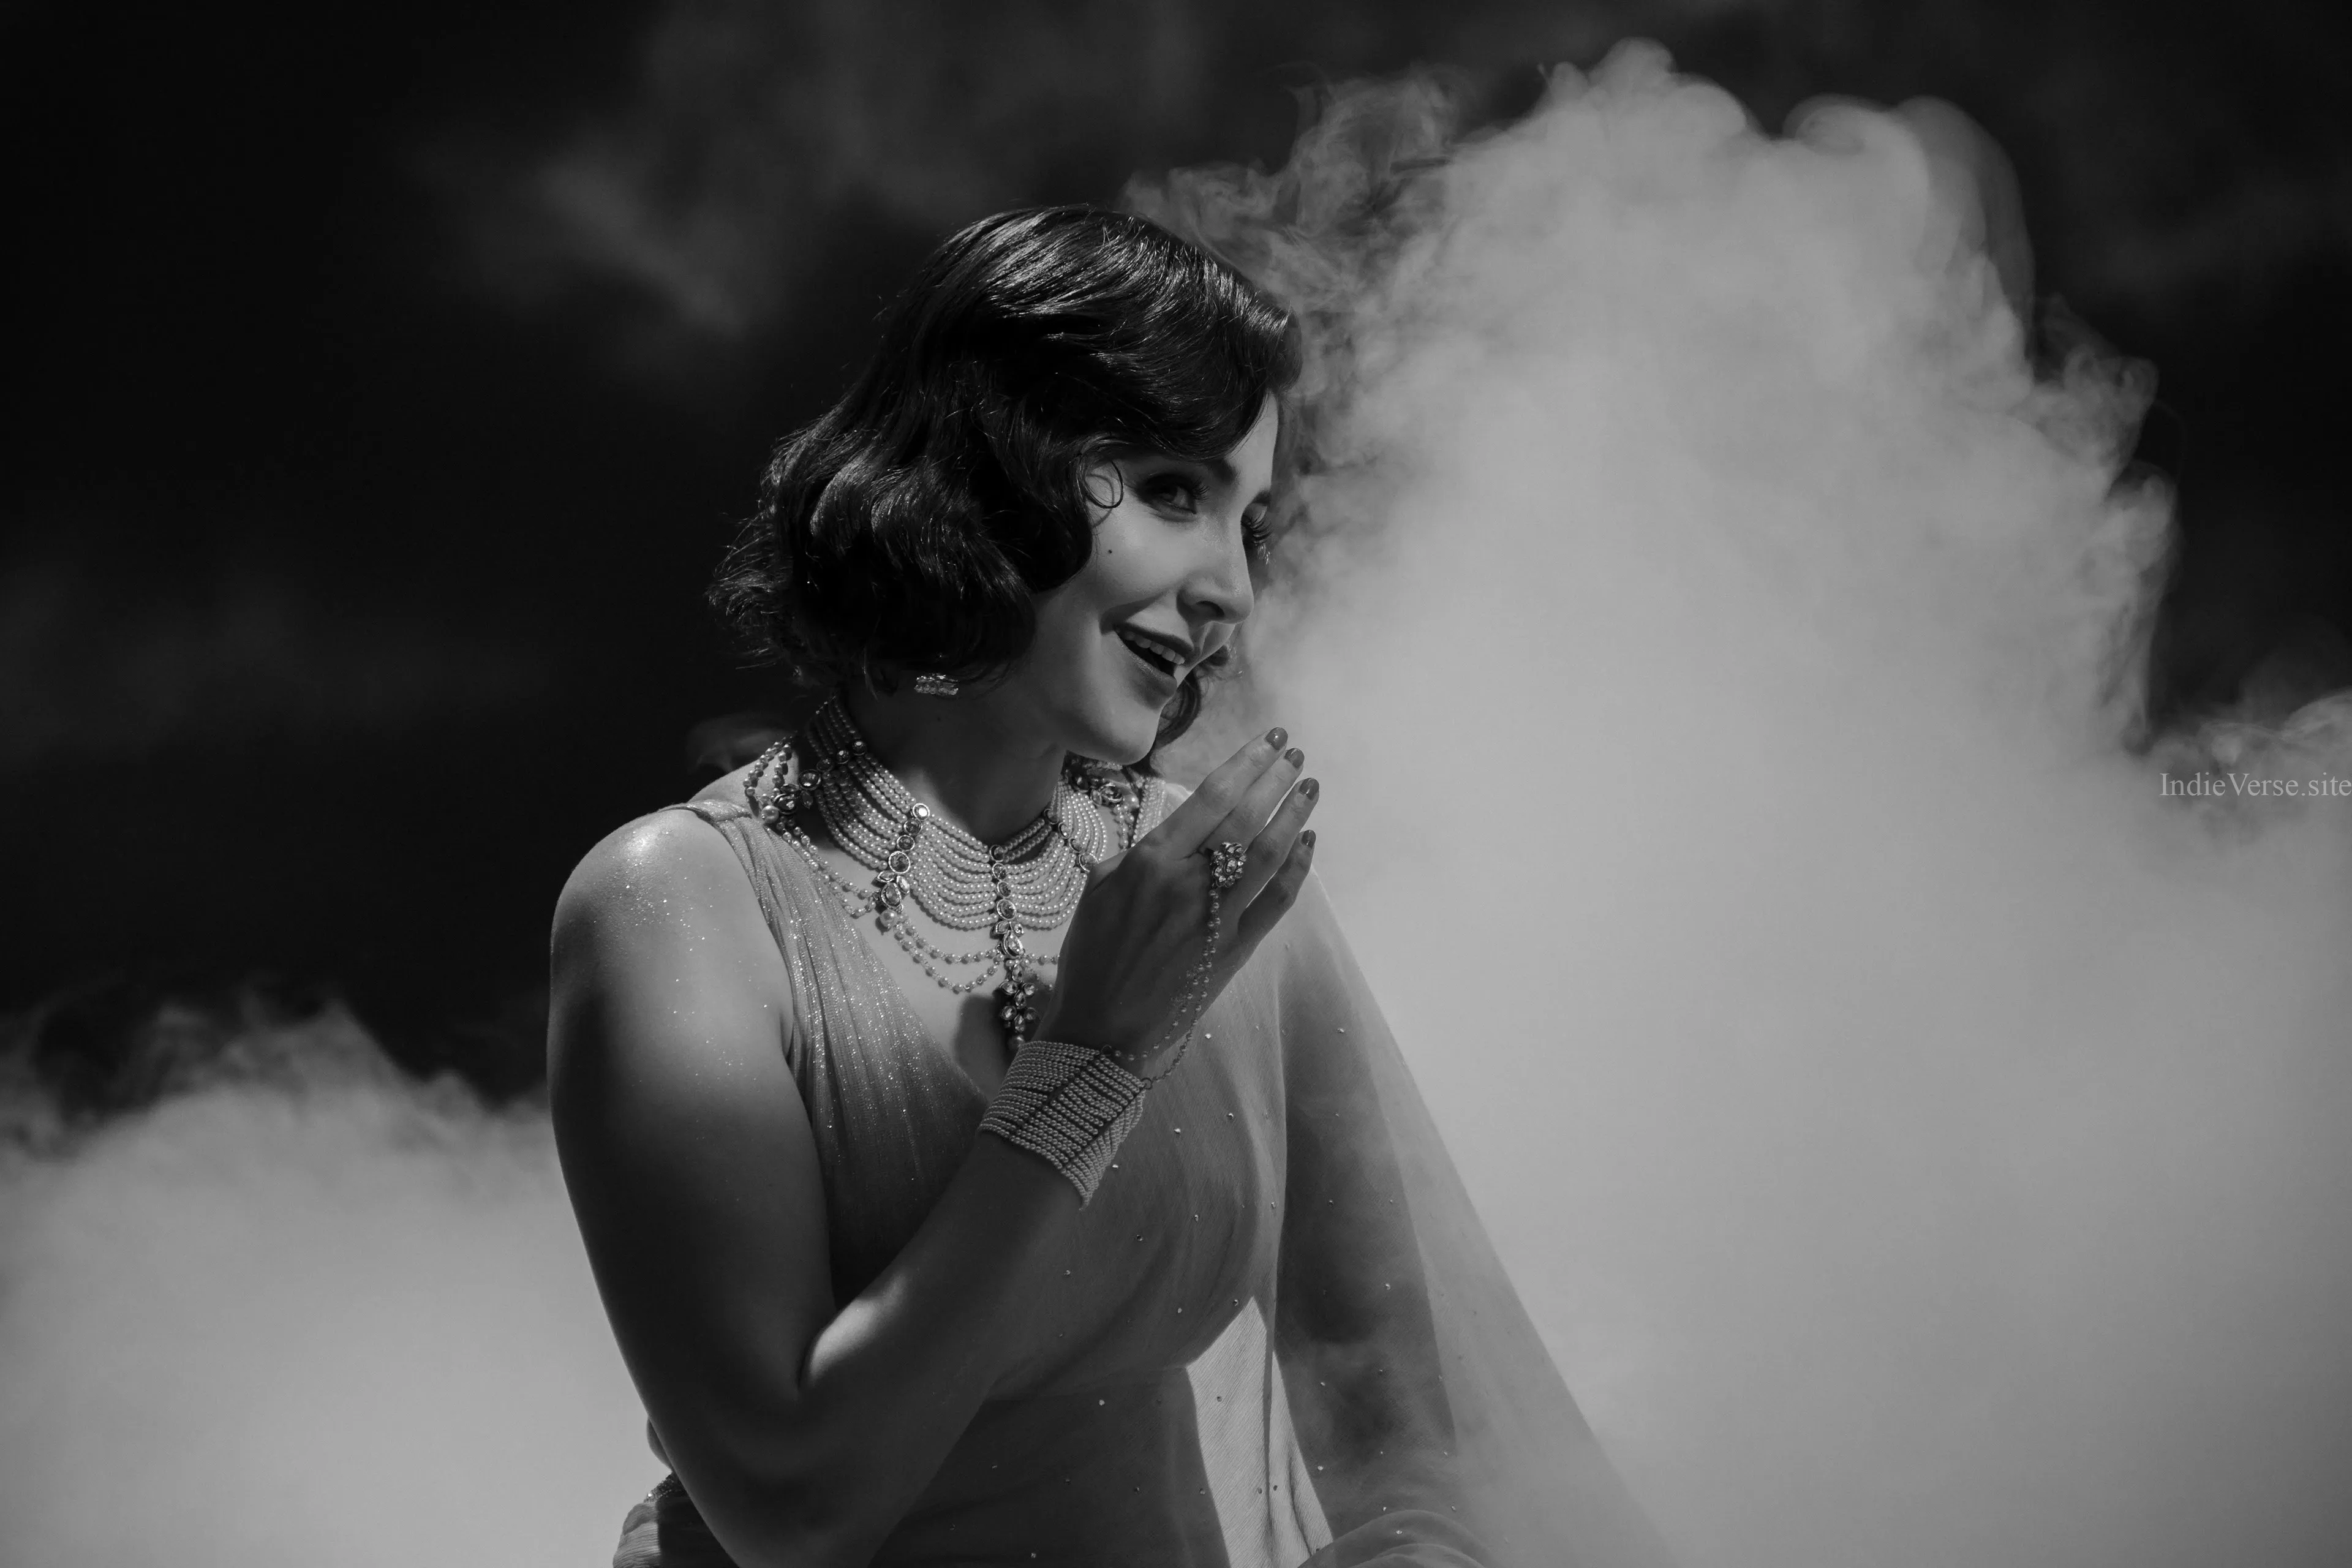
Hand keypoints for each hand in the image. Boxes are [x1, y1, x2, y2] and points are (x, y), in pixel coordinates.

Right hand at [1038, 727, 1318, 1069]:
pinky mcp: (1238, 948)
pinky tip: (1308, 844)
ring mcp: (1219, 917)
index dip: (1244, 764)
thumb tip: (1176, 831)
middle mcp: (1189, 884)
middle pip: (1246, 818)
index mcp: (1150, 863)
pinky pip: (1278, 900)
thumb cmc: (1091, 959)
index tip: (1267, 741)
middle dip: (1275, 780)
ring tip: (1309, 788)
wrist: (1103, 1030)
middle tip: (1294, 754)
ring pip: (1270, 854)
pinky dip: (1299, 869)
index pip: (1210, 799)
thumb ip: (1139, 854)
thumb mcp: (1099, 892)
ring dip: (1295, 816)